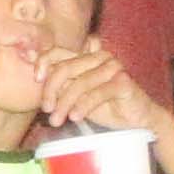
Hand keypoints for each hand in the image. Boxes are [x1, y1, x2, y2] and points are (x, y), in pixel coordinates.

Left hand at [34, 40, 164, 134]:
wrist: (138, 120)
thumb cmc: (106, 107)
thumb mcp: (77, 97)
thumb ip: (61, 86)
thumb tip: (36, 79)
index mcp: (85, 57)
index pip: (57, 52)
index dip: (43, 63)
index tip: (36, 81)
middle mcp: (99, 57)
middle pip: (65, 68)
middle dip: (51, 91)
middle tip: (47, 110)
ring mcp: (113, 67)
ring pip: (79, 83)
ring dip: (64, 104)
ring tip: (57, 121)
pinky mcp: (123, 82)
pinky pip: (97, 93)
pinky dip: (83, 106)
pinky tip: (75, 118)